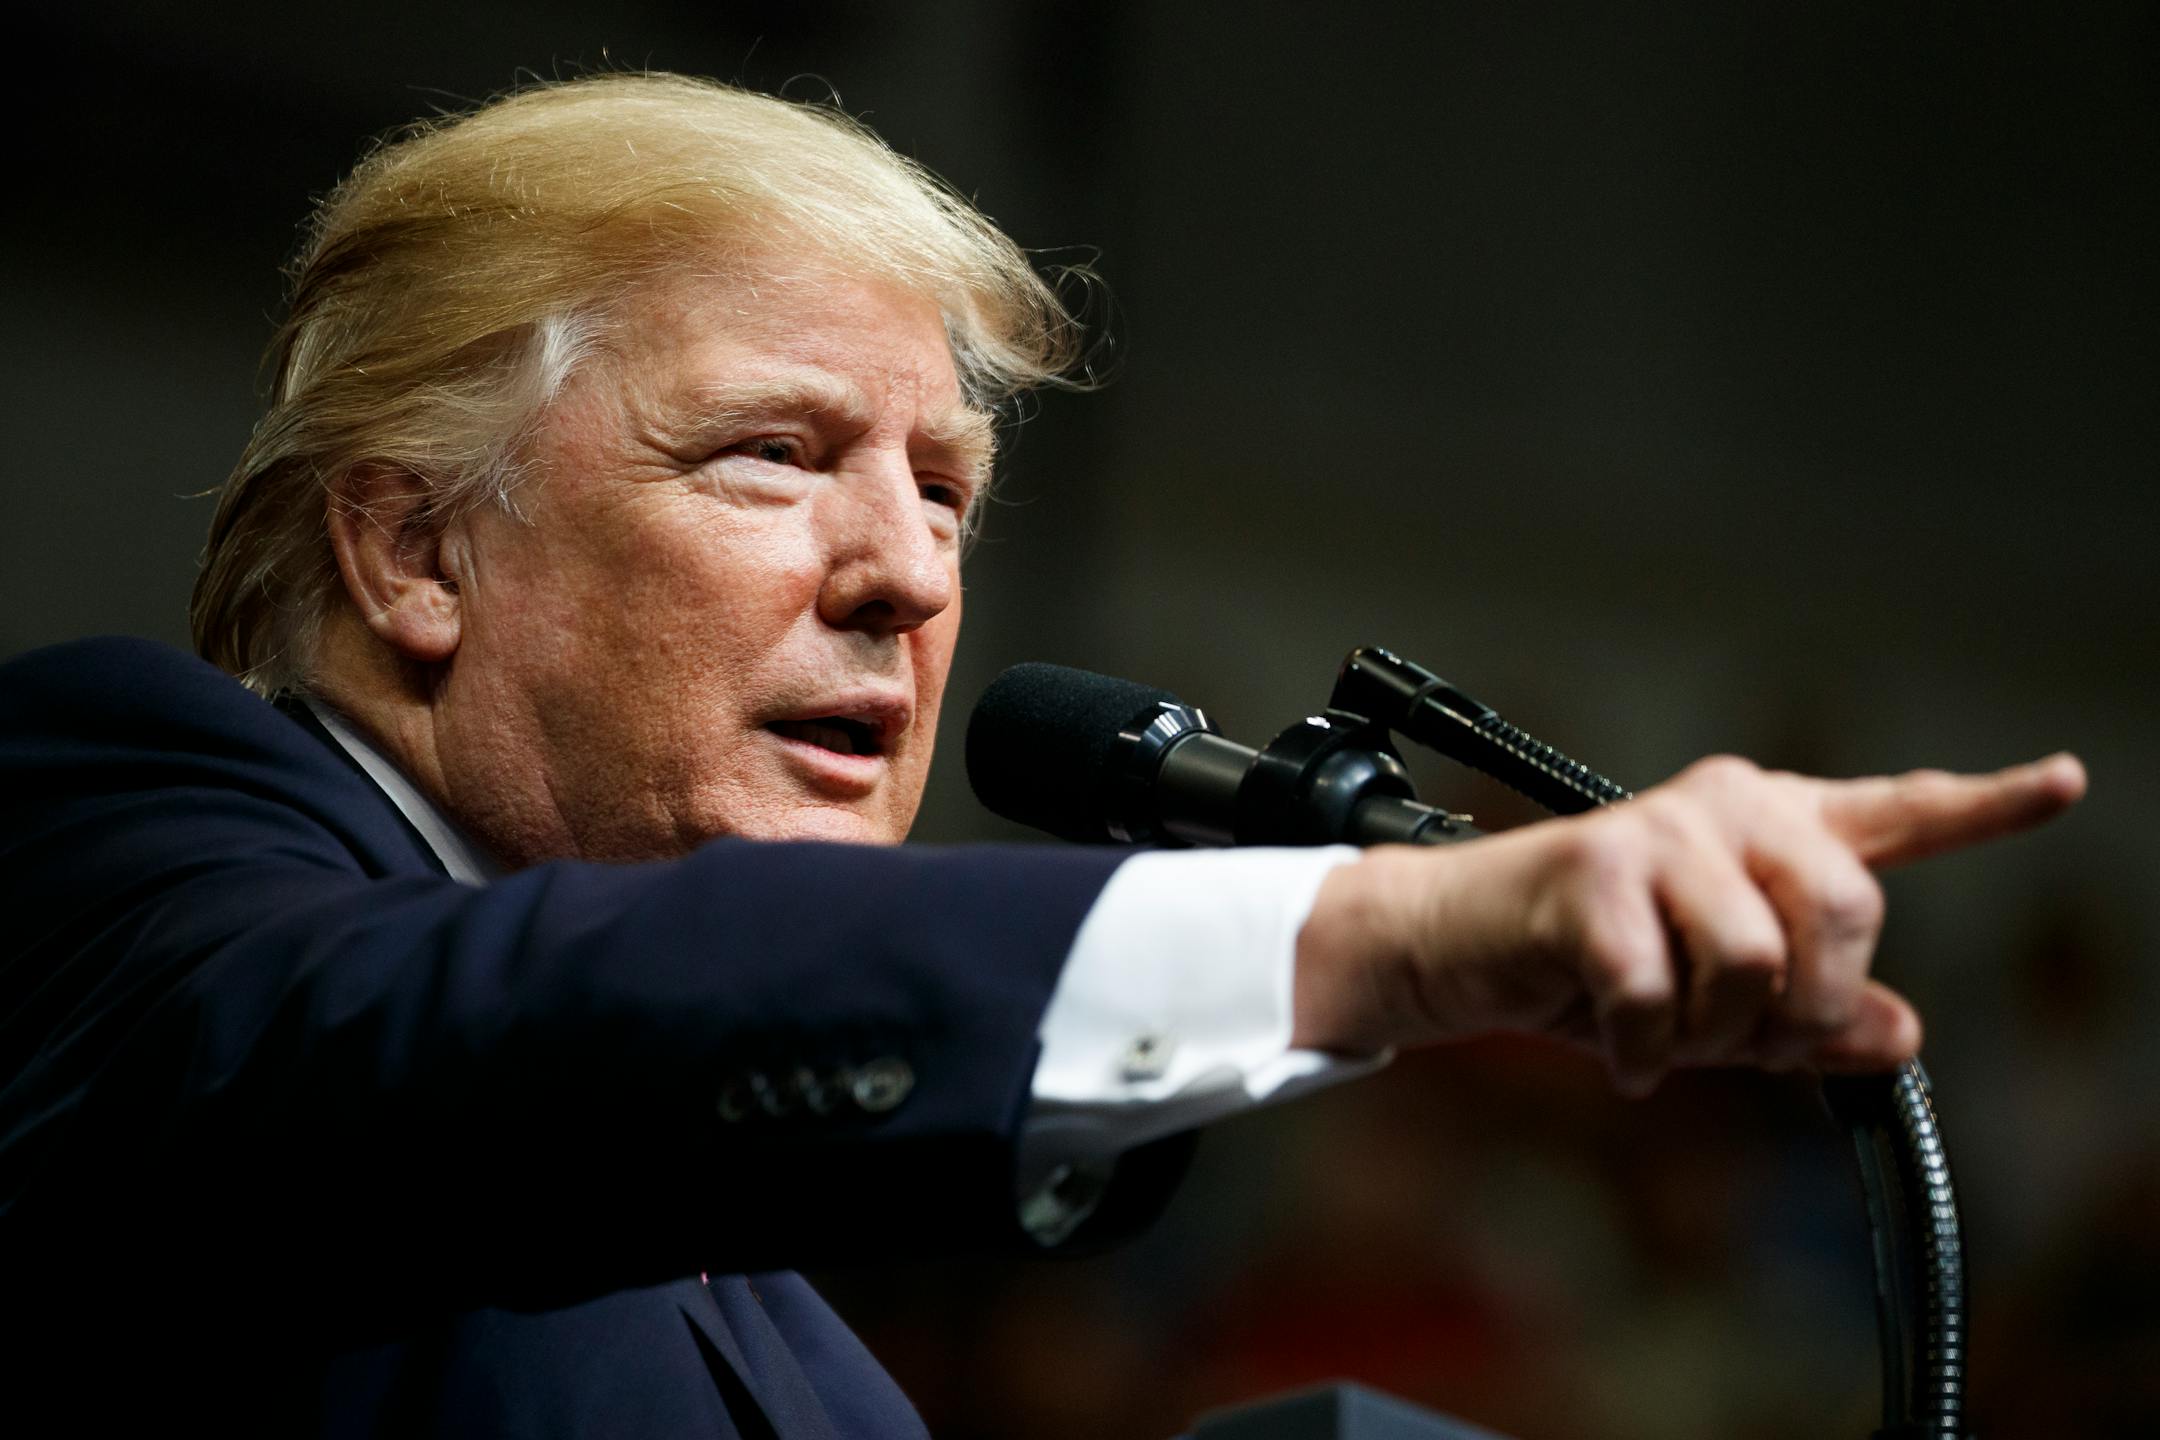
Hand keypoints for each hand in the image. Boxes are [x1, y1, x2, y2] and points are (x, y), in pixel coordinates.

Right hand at [1292, 752, 2085, 1093]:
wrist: (1455, 943)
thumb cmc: (1588, 967)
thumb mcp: (1718, 1005)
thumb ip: (1813, 1015)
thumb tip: (1899, 1033)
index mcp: (1766, 828)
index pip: (1893, 814)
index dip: (1986, 805)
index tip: (2065, 781)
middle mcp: (1724, 809)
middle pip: (1847, 908)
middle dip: (1804, 1002)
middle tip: (1737, 1036)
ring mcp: (1657, 833)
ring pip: (1757, 961)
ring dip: (1713, 1035)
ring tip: (1663, 1035)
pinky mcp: (1593, 874)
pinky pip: (1660, 994)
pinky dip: (1642, 1049)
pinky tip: (1617, 1047)